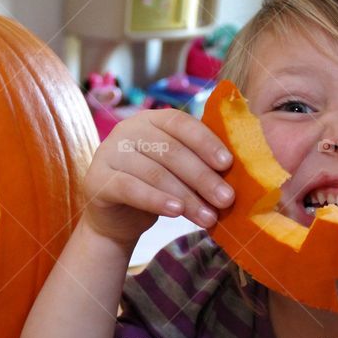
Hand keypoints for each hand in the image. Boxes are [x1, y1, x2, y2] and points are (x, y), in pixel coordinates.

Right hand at [81, 109, 233, 245]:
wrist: (117, 218)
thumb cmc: (155, 188)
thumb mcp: (178, 169)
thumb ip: (199, 161)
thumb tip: (240, 168)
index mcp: (151, 119)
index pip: (180, 123)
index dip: (206, 141)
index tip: (228, 164)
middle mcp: (127, 130)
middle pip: (170, 151)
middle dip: (202, 177)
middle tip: (227, 199)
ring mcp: (109, 152)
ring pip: (154, 173)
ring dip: (186, 196)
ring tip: (208, 217)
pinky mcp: (97, 179)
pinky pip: (130, 188)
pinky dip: (156, 200)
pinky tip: (176, 212)